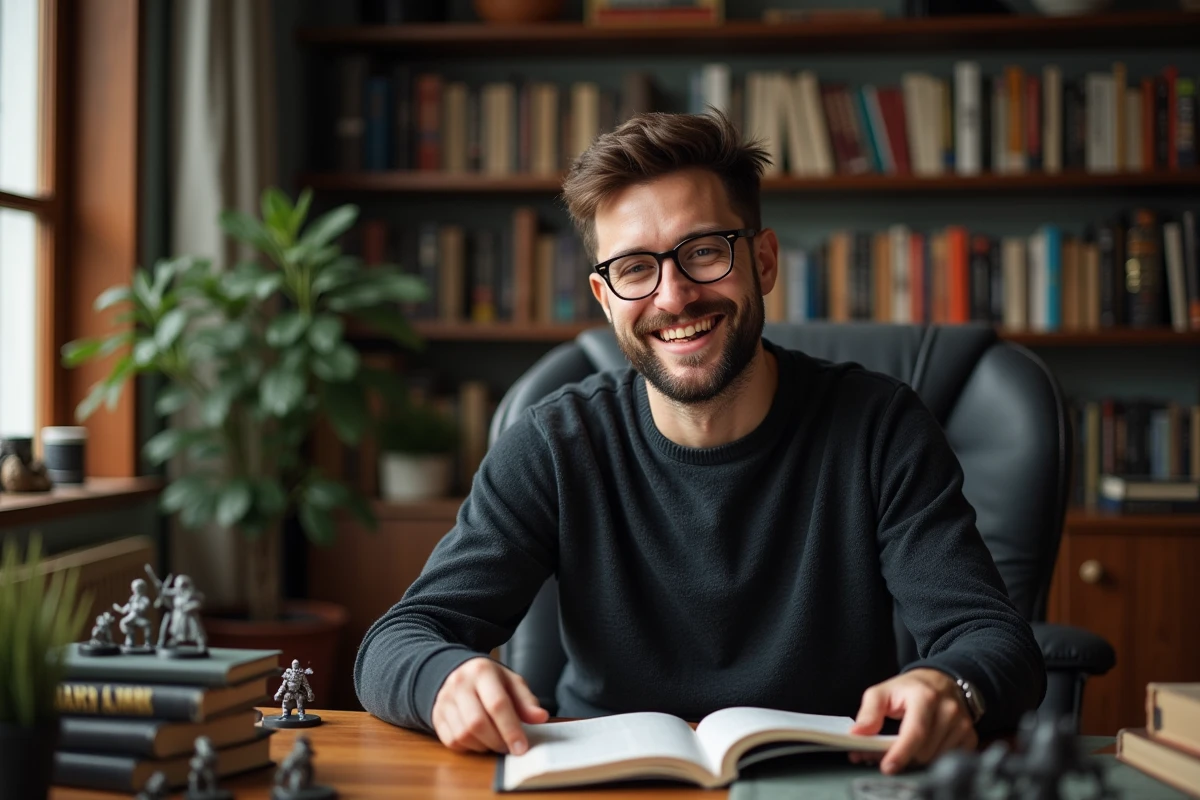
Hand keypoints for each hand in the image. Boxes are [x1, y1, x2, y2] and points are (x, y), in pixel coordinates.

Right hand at [432, 657, 548, 754]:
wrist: (458, 673)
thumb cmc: (490, 680)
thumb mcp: (511, 682)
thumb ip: (526, 700)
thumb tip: (540, 717)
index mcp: (482, 671)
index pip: (497, 704)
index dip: (511, 729)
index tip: (522, 747)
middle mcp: (459, 684)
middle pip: (477, 722)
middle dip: (497, 741)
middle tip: (510, 748)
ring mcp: (444, 700)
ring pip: (463, 735)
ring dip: (483, 746)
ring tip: (496, 742)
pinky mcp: (436, 716)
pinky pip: (452, 741)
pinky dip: (469, 747)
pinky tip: (480, 741)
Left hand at [849, 668, 977, 774]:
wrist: (941, 680)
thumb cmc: (909, 689)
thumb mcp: (882, 692)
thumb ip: (868, 712)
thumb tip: (857, 734)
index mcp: (925, 696)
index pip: (915, 732)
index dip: (901, 753)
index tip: (887, 767)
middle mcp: (948, 710)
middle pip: (924, 751)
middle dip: (903, 756)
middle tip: (887, 753)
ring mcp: (963, 724)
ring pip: (935, 758)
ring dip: (916, 759)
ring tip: (906, 746)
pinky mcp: (970, 736)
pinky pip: (948, 758)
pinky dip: (932, 759)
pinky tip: (923, 747)